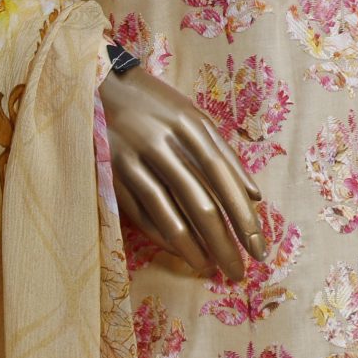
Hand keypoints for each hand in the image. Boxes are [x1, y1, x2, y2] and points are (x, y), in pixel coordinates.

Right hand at [96, 68, 267, 280]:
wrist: (99, 86)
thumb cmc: (156, 105)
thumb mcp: (194, 117)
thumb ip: (224, 153)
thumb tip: (255, 196)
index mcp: (190, 125)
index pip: (223, 178)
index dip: (242, 215)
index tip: (258, 246)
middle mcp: (163, 143)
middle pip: (200, 202)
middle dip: (223, 241)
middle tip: (240, 271)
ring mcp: (134, 160)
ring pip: (169, 214)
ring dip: (193, 247)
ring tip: (211, 269)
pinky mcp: (111, 175)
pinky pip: (142, 215)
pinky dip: (163, 237)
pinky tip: (181, 253)